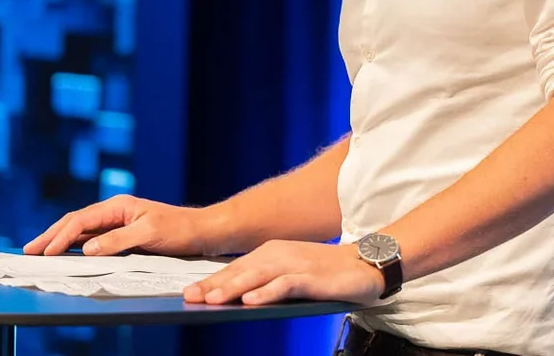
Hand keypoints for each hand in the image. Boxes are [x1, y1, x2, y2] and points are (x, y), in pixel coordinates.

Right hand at [23, 194, 217, 256]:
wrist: (201, 231)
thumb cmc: (179, 229)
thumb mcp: (149, 234)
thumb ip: (118, 240)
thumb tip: (87, 248)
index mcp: (119, 206)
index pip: (81, 221)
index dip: (61, 237)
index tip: (45, 252)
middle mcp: (115, 211)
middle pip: (75, 222)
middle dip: (51, 235)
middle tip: (28, 250)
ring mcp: (117, 222)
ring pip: (80, 230)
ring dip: (59, 240)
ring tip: (39, 250)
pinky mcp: (121, 233)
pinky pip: (91, 238)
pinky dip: (74, 245)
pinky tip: (64, 252)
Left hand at [182, 240, 385, 306]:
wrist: (365, 264)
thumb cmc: (324, 272)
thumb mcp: (289, 273)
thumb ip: (265, 282)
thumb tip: (236, 298)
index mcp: (271, 252)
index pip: (235, 268)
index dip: (211, 280)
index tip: (187, 293)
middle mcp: (279, 254)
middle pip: (241, 271)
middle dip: (214, 284)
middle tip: (189, 297)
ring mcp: (295, 264)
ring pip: (258, 276)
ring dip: (234, 287)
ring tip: (212, 299)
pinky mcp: (311, 276)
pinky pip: (285, 285)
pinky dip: (267, 292)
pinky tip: (251, 301)